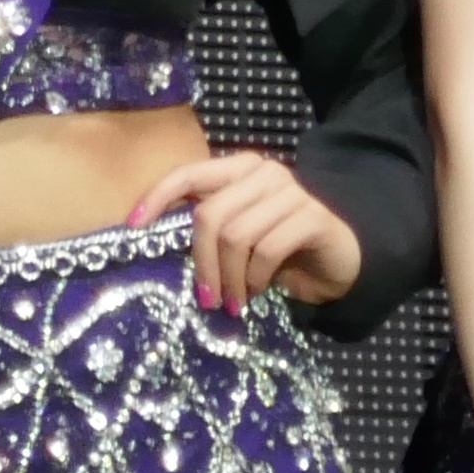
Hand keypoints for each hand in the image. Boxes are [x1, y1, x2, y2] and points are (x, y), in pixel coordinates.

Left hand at [130, 149, 364, 311]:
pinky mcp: (313, 217)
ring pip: (237, 236)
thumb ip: (209, 228)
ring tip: (231, 303)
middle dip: (202, 262)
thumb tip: (156, 243)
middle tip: (204, 298)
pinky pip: (268, 249)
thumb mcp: (238, 236)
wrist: (339, 261)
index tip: (134, 228)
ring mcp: (293, 192)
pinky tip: (255, 293)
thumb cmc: (280, 251)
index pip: (189, 173)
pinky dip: (255, 278)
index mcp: (241, 169)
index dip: (158, 197)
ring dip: (229, 278)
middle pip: (210, 214)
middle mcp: (266, 173)